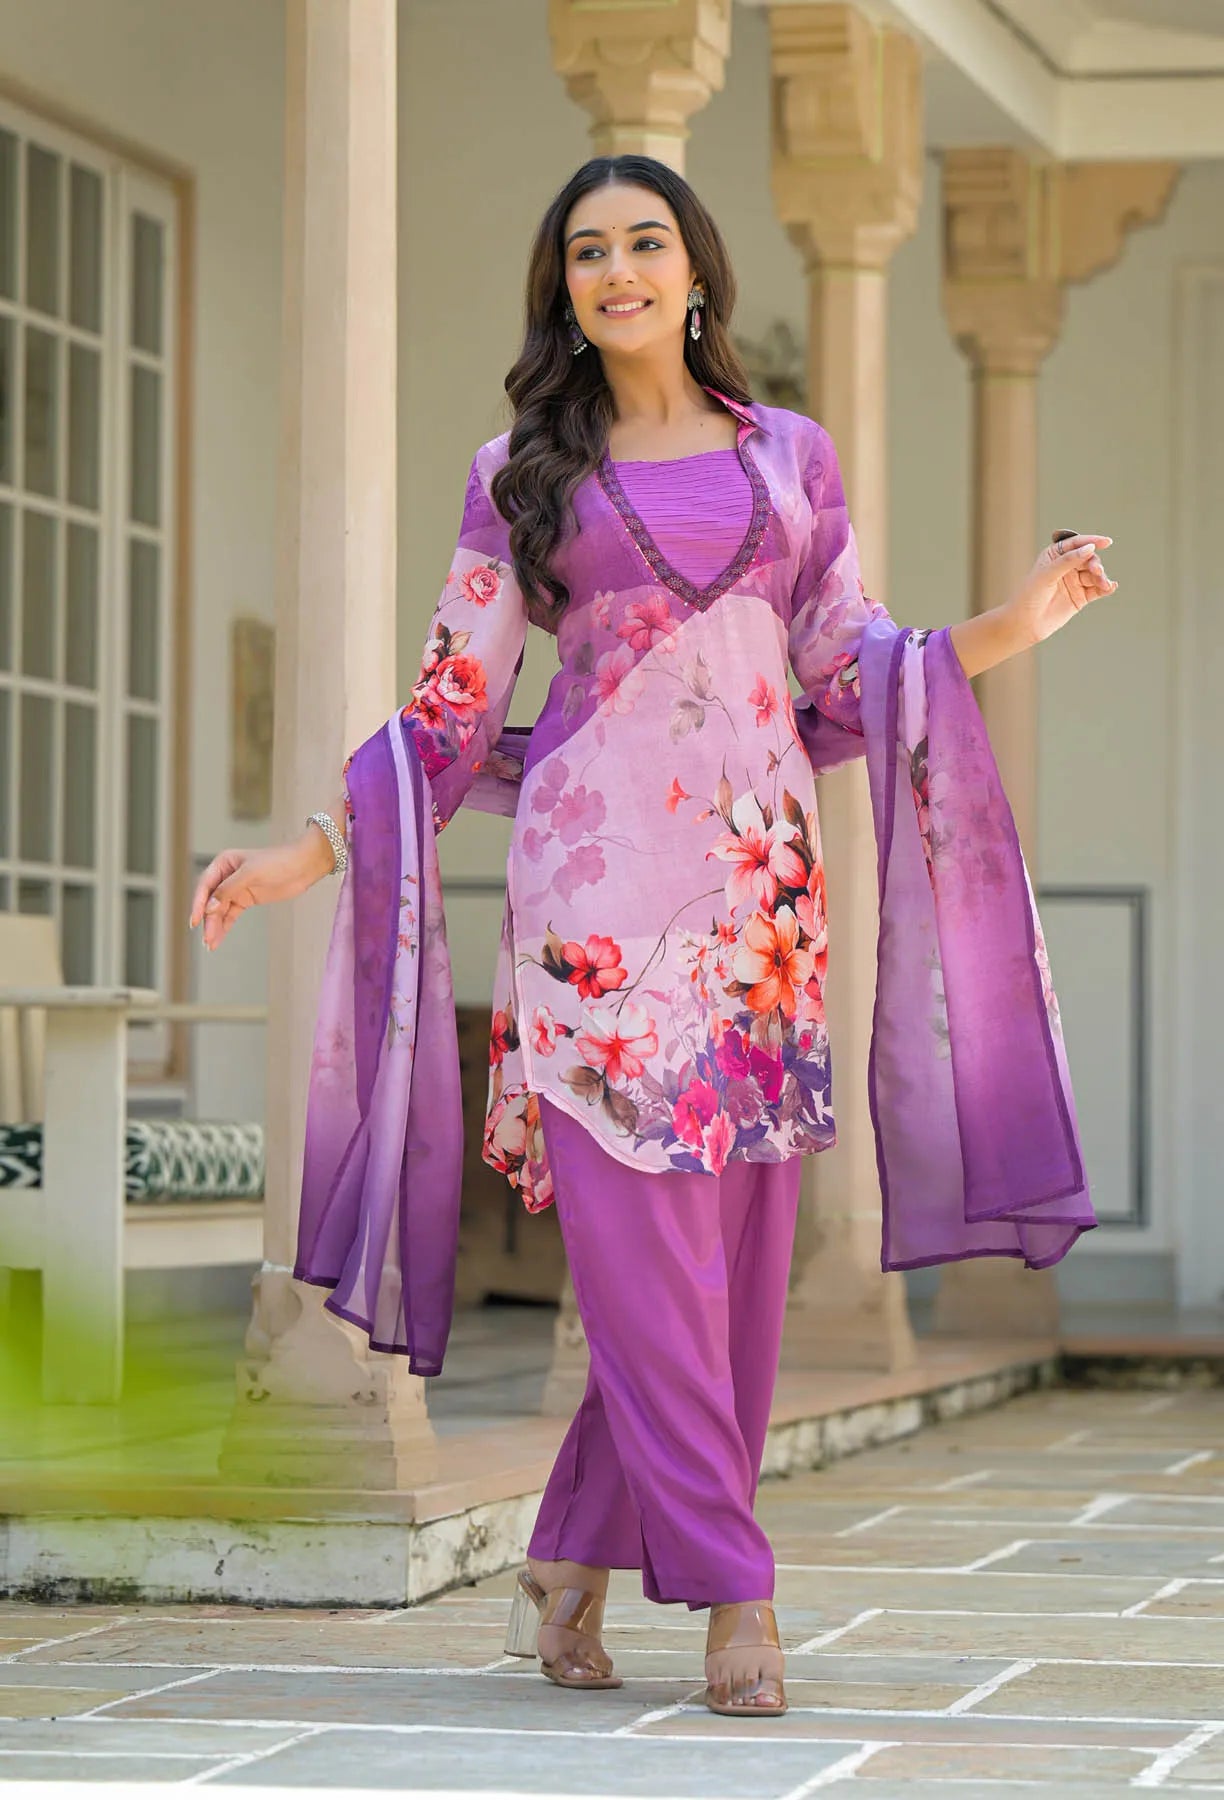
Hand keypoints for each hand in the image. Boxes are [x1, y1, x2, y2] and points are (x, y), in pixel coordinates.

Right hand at [189, 830, 331, 950]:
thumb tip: (210, 907)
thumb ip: (229, 890)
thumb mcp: (251, 873)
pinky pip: (230, 915)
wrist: (303, 866)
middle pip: (211, 901)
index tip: (195, 921)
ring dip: (215, 927)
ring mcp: (236, 889)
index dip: (198, 904)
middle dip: (208, 920)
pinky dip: (224, 927)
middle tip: (206, 939)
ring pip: (219, 911)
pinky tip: (218, 939)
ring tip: (210, 944)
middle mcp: (226, 876)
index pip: (205, 886)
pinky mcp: (246, 900)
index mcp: (223, 863)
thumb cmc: (278, 861)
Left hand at [1005, 533, 1116, 647]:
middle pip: (1088, 559)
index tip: (1106, 542)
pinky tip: (1110, 587)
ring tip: (1104, 584)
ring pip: (1094, 575)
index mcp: (1055, 555)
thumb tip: (1089, 548)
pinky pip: (1096, 590)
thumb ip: (1068, 561)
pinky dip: (1105, 588)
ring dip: (1101, 577)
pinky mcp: (1080, 597)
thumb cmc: (1029, 596)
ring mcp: (1074, 582)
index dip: (1091, 541)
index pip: (1076, 544)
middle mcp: (1066, 566)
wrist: (1025, 624)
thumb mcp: (1047, 574)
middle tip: (1097, 571)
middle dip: (1095, 564)